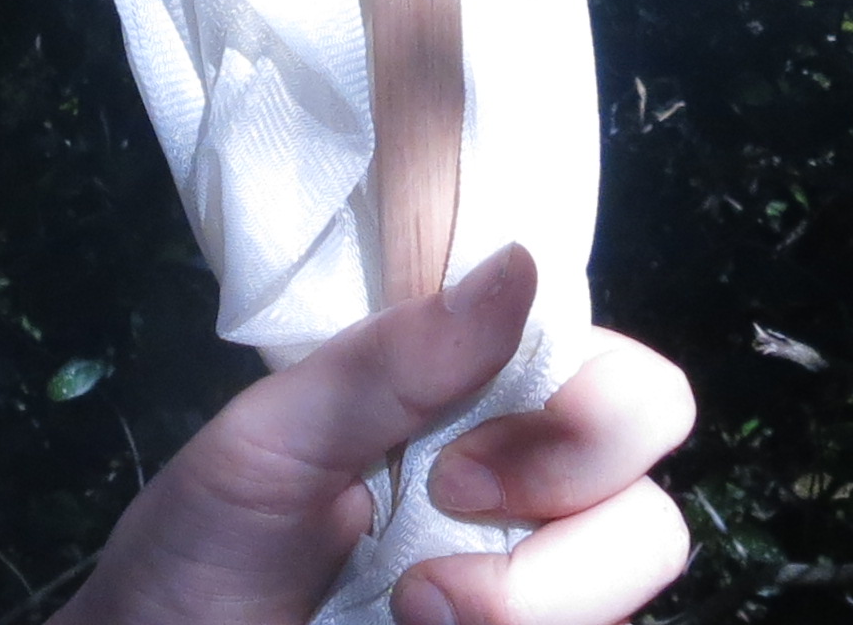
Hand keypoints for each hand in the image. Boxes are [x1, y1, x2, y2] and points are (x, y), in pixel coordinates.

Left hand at [56, 246, 693, 624]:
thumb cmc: (201, 550)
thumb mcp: (272, 440)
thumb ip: (391, 360)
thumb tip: (522, 263)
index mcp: (476, 409)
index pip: (616, 375)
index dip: (585, 403)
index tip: (458, 450)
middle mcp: (527, 498)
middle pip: (650, 473)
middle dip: (568, 492)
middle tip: (443, 511)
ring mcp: (534, 589)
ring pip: (644, 558)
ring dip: (538, 597)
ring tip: (415, 613)